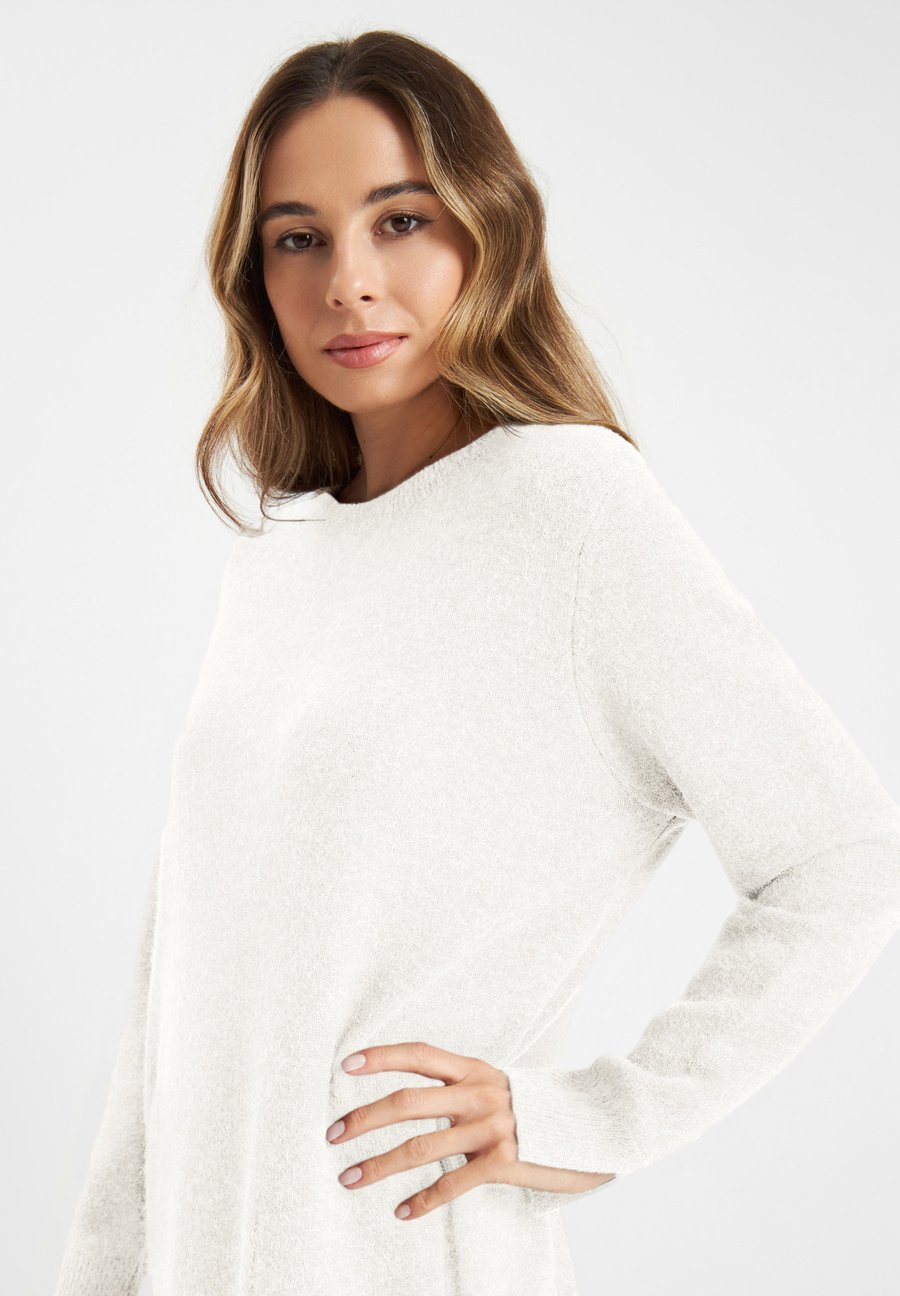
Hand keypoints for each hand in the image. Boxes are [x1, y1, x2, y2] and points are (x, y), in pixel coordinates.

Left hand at [325, 1040, 615, 1219]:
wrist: (596, 1126)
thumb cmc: (538, 1110)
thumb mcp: (498, 1088)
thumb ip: (462, 1089)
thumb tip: (414, 1099)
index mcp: (475, 1069)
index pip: (420, 1054)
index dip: (382, 1056)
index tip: (346, 1064)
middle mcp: (478, 1093)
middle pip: (407, 1101)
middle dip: (364, 1118)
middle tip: (332, 1135)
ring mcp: (491, 1127)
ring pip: (420, 1146)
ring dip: (378, 1164)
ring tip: (348, 1178)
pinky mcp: (503, 1161)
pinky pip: (452, 1183)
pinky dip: (422, 1200)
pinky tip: (401, 1210)